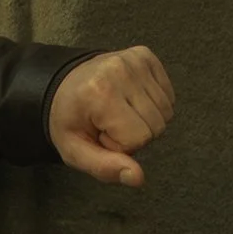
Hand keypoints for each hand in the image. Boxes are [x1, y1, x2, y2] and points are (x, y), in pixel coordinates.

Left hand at [48, 45, 174, 187]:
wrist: (64, 86)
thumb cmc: (70, 120)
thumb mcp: (76, 151)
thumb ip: (105, 168)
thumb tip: (138, 178)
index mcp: (100, 94)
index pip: (139, 138)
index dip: (122, 145)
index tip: (102, 134)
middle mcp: (120, 71)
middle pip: (157, 125)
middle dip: (136, 133)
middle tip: (111, 124)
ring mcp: (134, 60)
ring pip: (166, 111)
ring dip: (146, 119)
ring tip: (119, 112)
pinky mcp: (145, 55)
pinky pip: (168, 94)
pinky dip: (154, 103)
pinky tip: (131, 100)